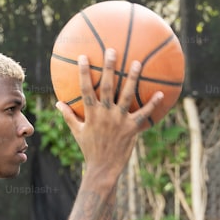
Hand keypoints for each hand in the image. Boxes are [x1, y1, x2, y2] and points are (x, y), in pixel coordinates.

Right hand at [56, 49, 162, 177]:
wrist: (103, 169)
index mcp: (91, 113)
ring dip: (132, 78)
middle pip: (106, 86)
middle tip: (112, 50)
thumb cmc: (90, 149)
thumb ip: (69, 116)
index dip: (83, 72)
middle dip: (109, 68)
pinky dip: (153, 103)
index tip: (83, 56)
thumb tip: (58, 103)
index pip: (85, 89)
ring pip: (127, 95)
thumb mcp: (77, 132)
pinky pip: (144, 113)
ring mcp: (119, 120)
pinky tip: (161, 93)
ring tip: (137, 63)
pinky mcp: (132, 129)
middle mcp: (105, 114)